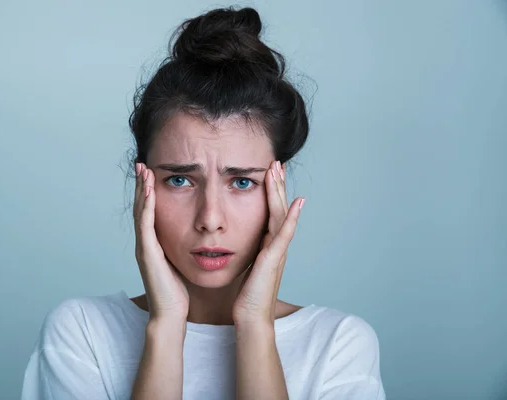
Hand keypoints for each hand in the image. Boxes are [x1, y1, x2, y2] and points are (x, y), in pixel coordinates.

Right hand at [134, 163, 189, 322]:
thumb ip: (183, 247)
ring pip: (140, 211)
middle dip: (141, 185)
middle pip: (140, 207)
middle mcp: (145, 243)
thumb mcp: (181, 262)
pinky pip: (146, 224)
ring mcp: (144, 247)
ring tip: (143, 169)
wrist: (171, 314)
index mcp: (154, 244)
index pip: (150, 211)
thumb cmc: (178, 292)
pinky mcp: (146, 253)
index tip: (152, 172)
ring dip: (140, 189)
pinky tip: (148, 190)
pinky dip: (146, 206)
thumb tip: (197, 236)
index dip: (149, 192)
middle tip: (142, 164)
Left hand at [232, 160, 303, 325]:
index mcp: (267, 245)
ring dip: (280, 191)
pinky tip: (298, 202)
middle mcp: (275, 245)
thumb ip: (245, 252)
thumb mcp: (244, 267)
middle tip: (276, 162)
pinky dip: (292, 218)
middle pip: (278, 208)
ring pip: (281, 214)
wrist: (251, 318)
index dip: (269, 192)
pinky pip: (284, 234)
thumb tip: (234, 241)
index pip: (269, 212)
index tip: (267, 173)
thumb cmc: (246, 296)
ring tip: (279, 170)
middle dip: (276, 184)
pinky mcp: (274, 259)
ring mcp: (277, 251)